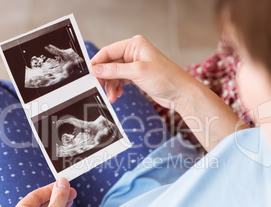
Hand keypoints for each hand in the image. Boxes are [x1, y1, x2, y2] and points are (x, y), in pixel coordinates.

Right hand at [92, 36, 247, 150]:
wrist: (181, 93)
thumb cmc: (166, 78)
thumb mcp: (137, 72)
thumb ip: (114, 70)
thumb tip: (96, 69)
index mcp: (135, 44)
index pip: (109, 51)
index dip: (98, 63)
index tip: (89, 74)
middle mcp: (134, 53)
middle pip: (110, 64)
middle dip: (105, 77)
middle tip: (99, 88)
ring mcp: (135, 65)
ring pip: (115, 74)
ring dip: (111, 86)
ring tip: (112, 97)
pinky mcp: (137, 76)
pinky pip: (121, 81)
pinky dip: (117, 88)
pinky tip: (117, 95)